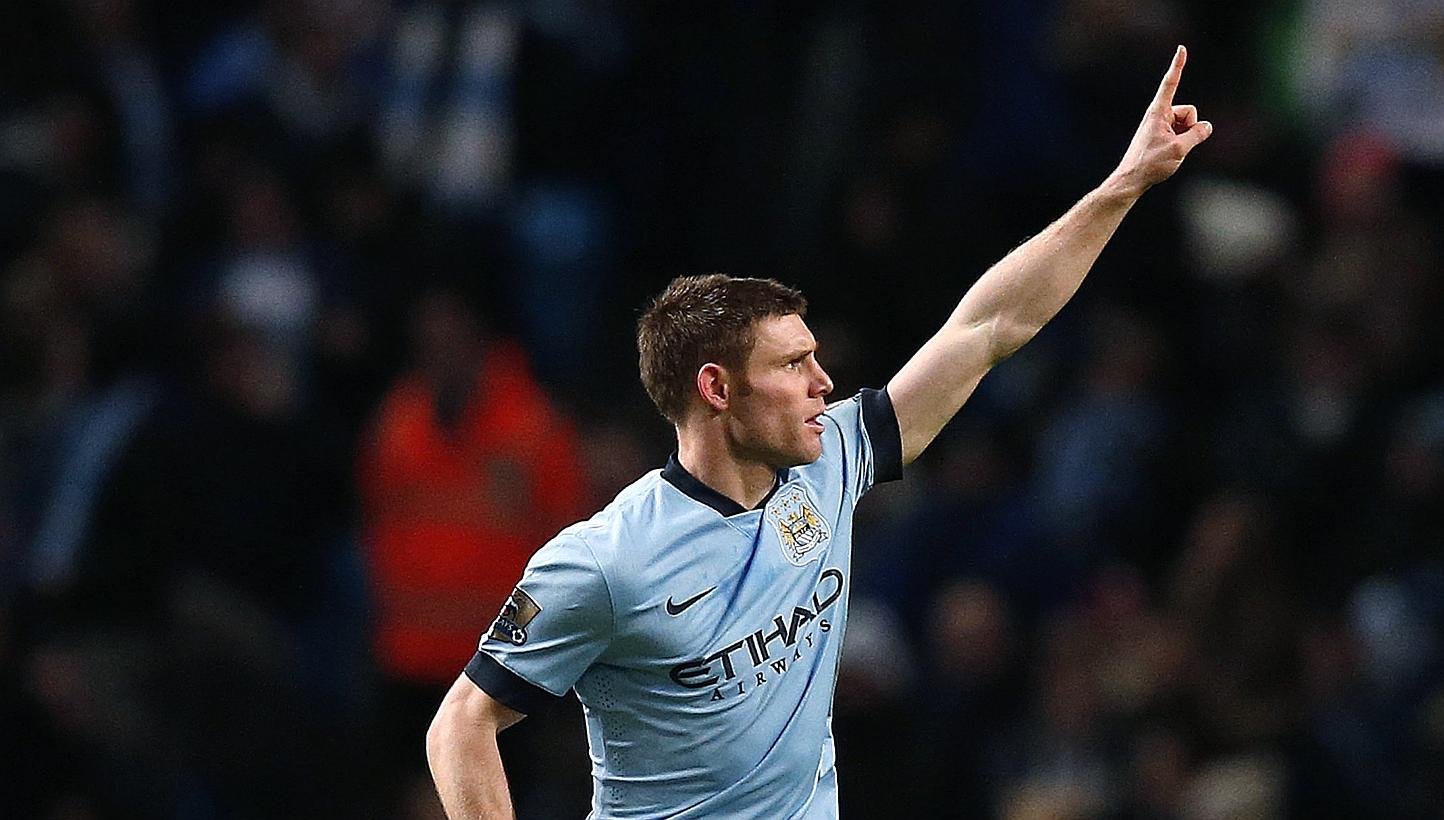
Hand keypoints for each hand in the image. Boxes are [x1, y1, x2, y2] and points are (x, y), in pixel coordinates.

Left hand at [1109, 45, 1212, 197]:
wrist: (1131, 180)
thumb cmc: (1150, 164)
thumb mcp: (1178, 149)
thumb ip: (1197, 135)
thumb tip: (1207, 126)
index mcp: (1158, 112)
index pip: (1171, 84)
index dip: (1178, 66)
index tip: (1182, 48)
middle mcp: (1159, 115)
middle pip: (1189, 112)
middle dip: (1190, 126)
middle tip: (1175, 145)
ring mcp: (1161, 126)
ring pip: (1187, 124)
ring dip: (1186, 137)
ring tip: (1169, 152)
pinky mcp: (1162, 135)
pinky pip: (1182, 134)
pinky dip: (1182, 143)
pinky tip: (1170, 155)